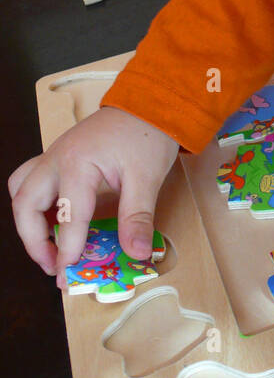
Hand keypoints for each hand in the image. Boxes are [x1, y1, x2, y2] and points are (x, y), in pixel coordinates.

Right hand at [8, 107, 178, 287]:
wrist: (149, 104)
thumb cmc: (147, 135)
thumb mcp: (148, 178)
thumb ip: (138, 217)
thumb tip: (135, 252)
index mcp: (78, 162)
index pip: (67, 214)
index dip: (68, 248)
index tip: (70, 273)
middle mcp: (56, 158)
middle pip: (24, 202)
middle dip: (33, 240)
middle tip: (54, 266)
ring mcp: (53, 156)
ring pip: (21, 191)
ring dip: (27, 223)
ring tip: (49, 249)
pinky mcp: (57, 159)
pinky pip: (32, 184)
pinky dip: (35, 208)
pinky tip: (54, 225)